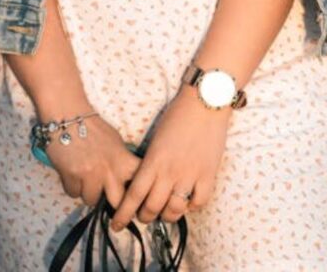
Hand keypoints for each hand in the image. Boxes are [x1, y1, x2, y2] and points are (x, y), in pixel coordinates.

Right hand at [43, 113, 141, 210]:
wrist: (68, 116)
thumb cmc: (92, 128)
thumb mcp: (114, 142)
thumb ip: (121, 161)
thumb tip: (125, 179)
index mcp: (122, 159)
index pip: (139, 181)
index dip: (138, 192)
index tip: (137, 198)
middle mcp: (109, 170)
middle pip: (117, 202)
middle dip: (112, 202)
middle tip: (107, 196)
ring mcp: (90, 175)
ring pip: (91, 200)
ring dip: (87, 192)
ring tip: (84, 177)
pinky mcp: (72, 177)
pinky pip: (73, 194)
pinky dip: (72, 186)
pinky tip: (71, 173)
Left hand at [109, 86, 231, 231]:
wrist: (205, 101)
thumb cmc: (178, 115)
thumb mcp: (156, 138)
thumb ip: (151, 162)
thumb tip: (145, 181)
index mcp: (153, 161)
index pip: (134, 195)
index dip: (124, 214)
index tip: (117, 224)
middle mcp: (170, 172)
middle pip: (152, 208)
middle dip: (145, 217)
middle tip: (143, 216)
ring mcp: (190, 175)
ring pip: (175, 210)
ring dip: (167, 215)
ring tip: (165, 212)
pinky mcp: (208, 175)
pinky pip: (198, 203)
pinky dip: (191, 207)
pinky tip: (188, 202)